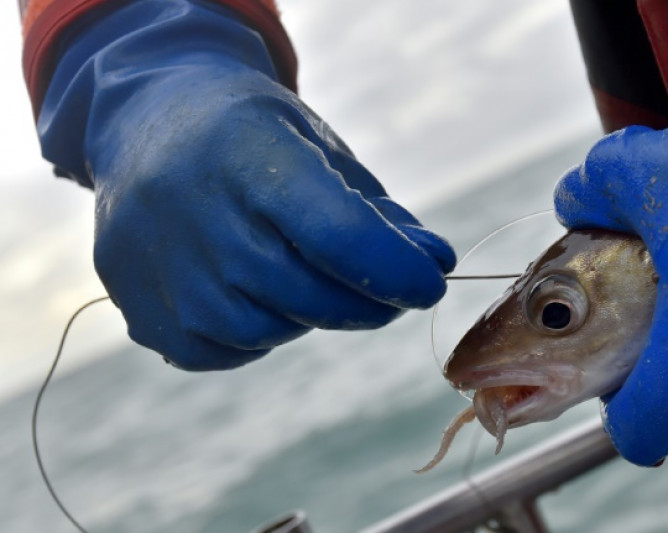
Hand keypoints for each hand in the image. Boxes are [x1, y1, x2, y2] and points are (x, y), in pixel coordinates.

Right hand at [38, 0, 454, 369]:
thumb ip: (376, 213)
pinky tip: (254, 288)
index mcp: (248, 154)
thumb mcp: (318, 147)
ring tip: (301, 270)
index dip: (396, 270)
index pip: (338, 236)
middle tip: (387, 284)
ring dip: (308, 312)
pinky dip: (259, 331)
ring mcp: (161, 270)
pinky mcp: (142, 312)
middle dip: (368, 299)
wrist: (146, 124)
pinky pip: (228, 350)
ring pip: (270, 330)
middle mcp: (196, 214)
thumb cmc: (255, 137)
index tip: (431, 280)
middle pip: (310, 295)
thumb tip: (433, 265)